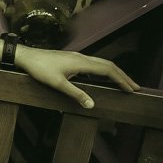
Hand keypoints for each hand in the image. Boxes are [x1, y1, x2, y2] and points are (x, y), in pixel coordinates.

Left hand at [16, 47, 138, 108]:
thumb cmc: (40, 69)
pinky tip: (102, 78)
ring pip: (102, 63)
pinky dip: (104, 71)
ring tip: (123, 82)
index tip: (132, 90)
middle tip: (135, 87)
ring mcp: (77, 57)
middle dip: (123, 76)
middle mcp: (83, 58)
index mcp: (82, 63)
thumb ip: (75, 94)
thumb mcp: (57, 84)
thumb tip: (92, 105)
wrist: (27, 56)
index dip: (121, 80)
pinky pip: (94, 64)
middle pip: (108, 65)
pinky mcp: (72, 59)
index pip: (108, 70)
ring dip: (114, 73)